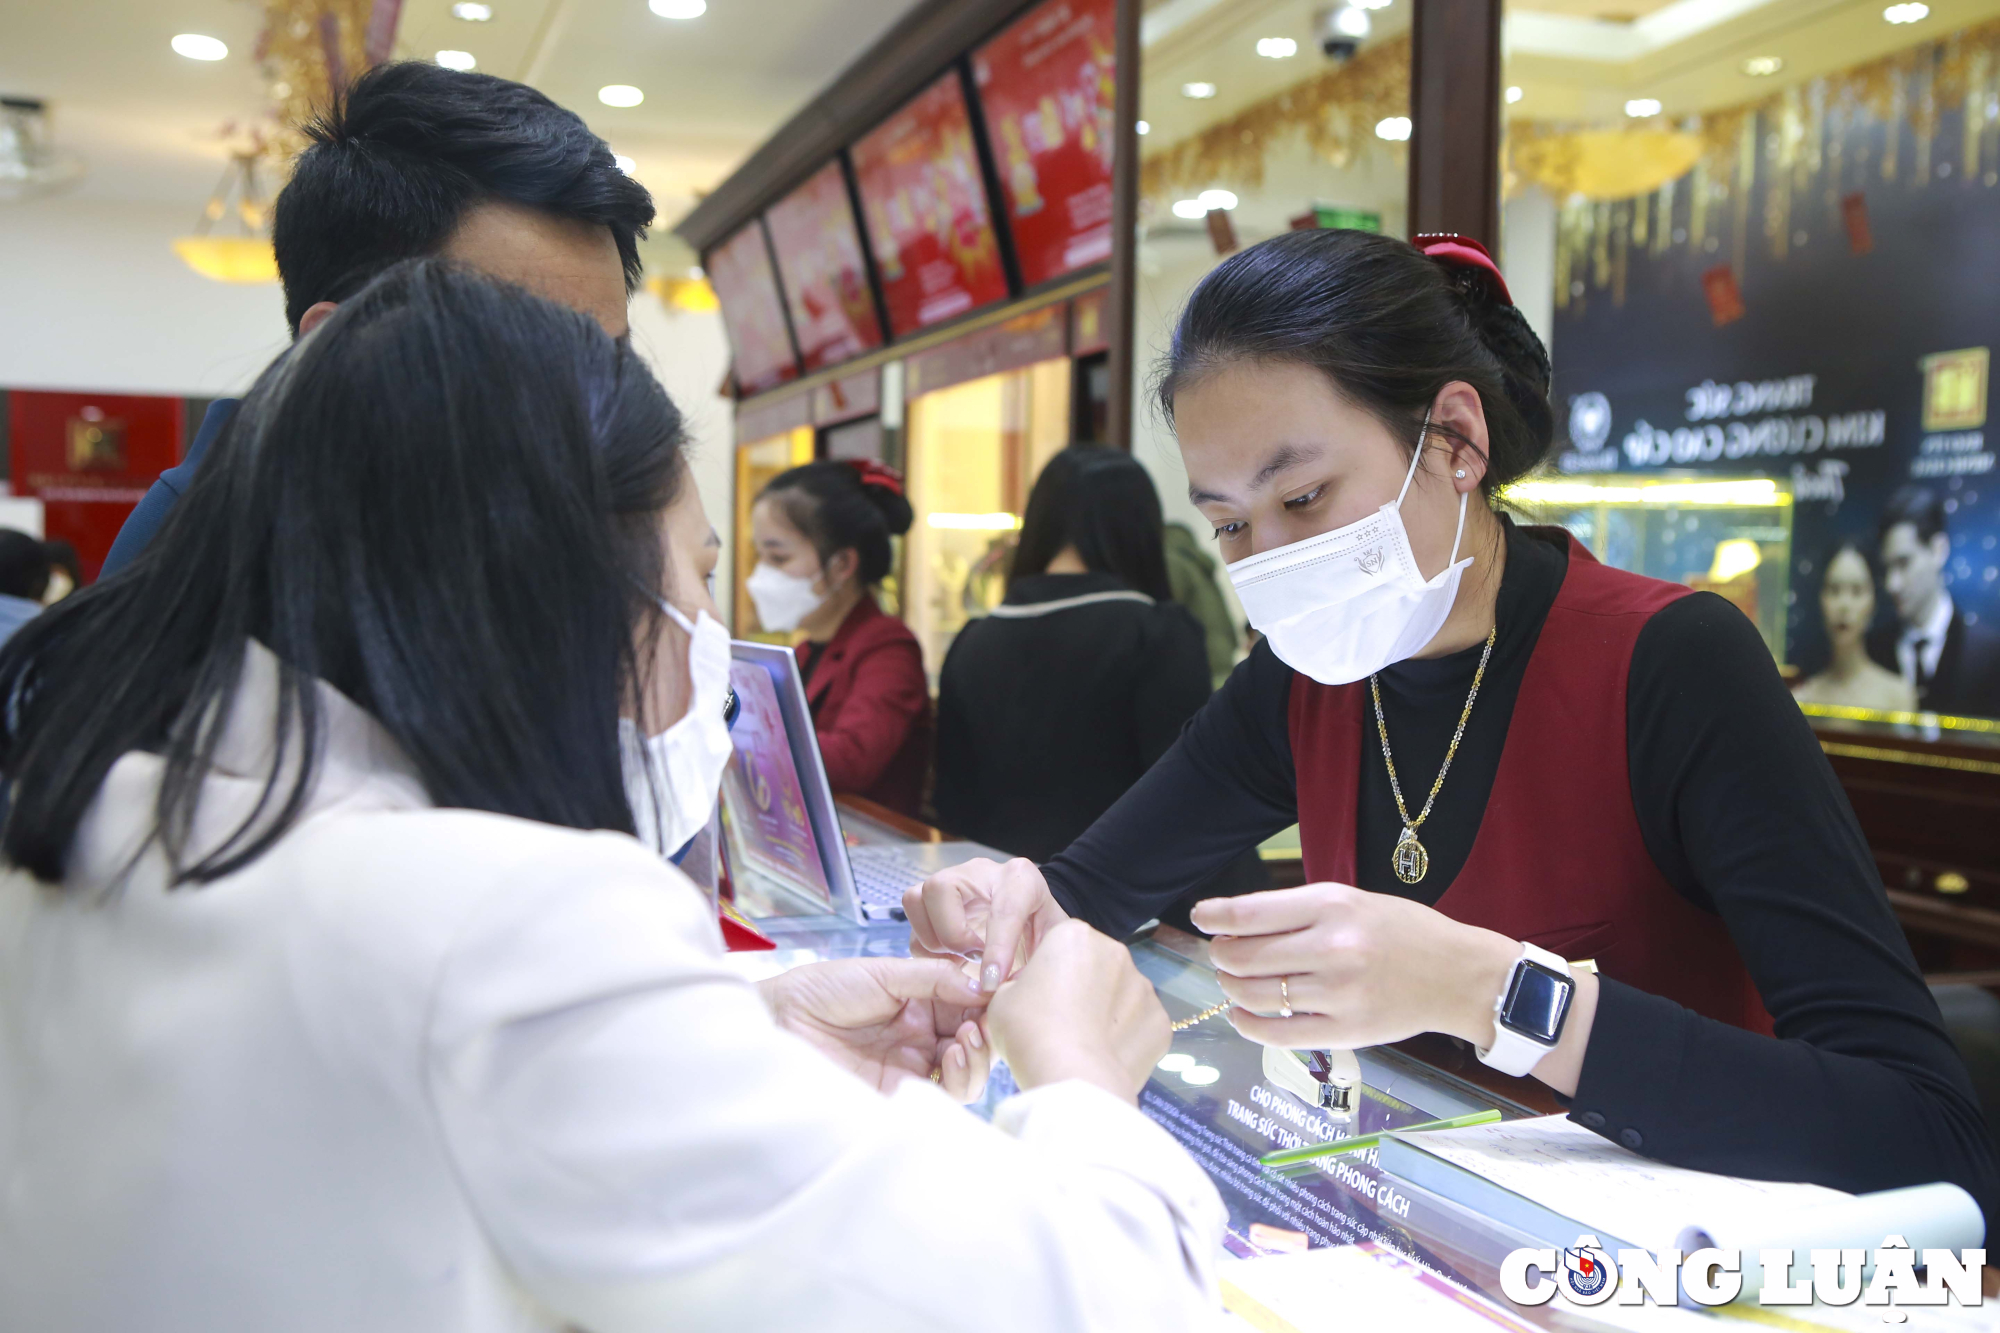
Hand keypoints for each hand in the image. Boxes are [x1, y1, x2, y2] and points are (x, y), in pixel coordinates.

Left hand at [759, 957, 992, 1101]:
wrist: (779, 1022)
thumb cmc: (822, 990)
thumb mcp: (884, 973)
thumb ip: (934, 977)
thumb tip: (984, 984)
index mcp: (921, 1003)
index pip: (970, 1006)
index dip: (989, 1003)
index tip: (999, 995)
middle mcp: (921, 1037)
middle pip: (976, 1043)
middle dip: (987, 1034)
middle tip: (980, 1023)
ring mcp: (911, 1067)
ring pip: (966, 1073)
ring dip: (977, 1057)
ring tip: (965, 1040)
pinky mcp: (898, 1095)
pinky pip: (943, 1096)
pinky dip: (958, 1078)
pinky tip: (950, 1056)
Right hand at [903, 857, 1069, 992]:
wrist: (1034, 917)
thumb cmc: (1043, 931)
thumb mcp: (1055, 945)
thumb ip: (1041, 963)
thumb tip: (1010, 990)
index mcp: (1021, 879)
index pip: (1004, 908)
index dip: (997, 948)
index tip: (992, 981)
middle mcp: (981, 872)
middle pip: (941, 888)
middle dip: (953, 934)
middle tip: (973, 959)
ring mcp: (953, 880)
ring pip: (917, 898)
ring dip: (933, 938)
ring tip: (959, 959)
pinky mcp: (934, 897)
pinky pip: (912, 916)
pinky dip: (925, 945)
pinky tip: (949, 960)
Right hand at [986, 921, 1169, 1102]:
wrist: (1072, 1079)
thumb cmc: (1029, 1032)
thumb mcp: (1001, 1001)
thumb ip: (1017, 986)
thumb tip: (1031, 992)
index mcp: (1075, 936)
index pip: (1060, 944)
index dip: (1047, 971)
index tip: (1037, 999)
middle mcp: (1116, 952)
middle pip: (1095, 966)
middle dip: (1081, 989)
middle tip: (1059, 1024)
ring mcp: (1144, 987)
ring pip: (1120, 996)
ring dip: (1105, 1013)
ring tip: (1083, 1045)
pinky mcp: (1160, 1021)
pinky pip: (1139, 1025)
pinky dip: (1126, 1039)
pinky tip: (1104, 1057)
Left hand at [1191, 883, 1520, 1050]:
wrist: (1458, 975)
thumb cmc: (1401, 932)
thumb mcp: (1351, 901)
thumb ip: (1296, 911)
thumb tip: (1233, 923)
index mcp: (1332, 905)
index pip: (1250, 913)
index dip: (1214, 916)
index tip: (1200, 917)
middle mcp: (1333, 948)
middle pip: (1243, 957)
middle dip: (1220, 955)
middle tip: (1220, 954)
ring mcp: (1338, 994)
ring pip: (1255, 994)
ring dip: (1231, 987)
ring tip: (1233, 980)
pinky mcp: (1345, 1031)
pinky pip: (1276, 1034)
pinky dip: (1248, 1023)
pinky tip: (1243, 1013)